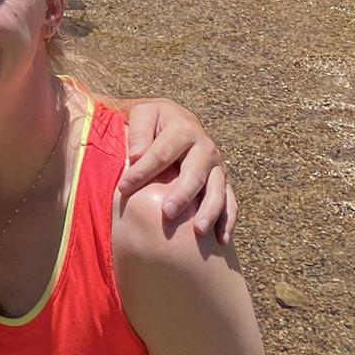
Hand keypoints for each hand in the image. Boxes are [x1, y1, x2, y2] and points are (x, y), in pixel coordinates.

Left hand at [121, 99, 236, 239]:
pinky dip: (228, 220)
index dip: (142, 171)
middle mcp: (204, 147)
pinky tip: (221, 239)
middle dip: (182, 194)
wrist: (176, 118)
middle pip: (194, 173)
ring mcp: (217, 166)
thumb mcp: (142, 114)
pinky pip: (230, 201)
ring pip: (217, 189)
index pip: (161, 154)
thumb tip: (136, 155)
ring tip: (199, 231)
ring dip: (210, 210)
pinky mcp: (223, 180)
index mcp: (182, 129)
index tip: (123, 189)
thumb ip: (139, 132)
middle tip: (167, 213)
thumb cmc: (153, 121)